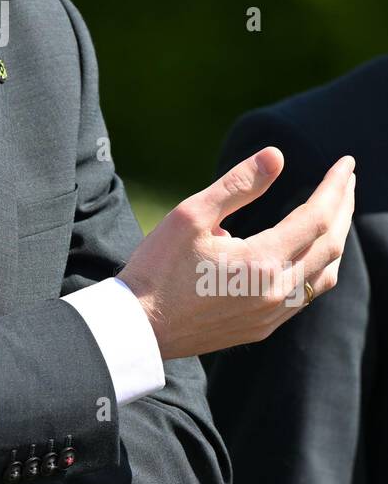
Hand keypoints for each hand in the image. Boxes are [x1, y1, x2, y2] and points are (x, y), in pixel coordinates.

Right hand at [119, 148, 355, 359]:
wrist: (138, 328)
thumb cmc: (158, 267)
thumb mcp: (191, 215)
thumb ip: (238, 185)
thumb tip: (277, 155)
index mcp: (261, 263)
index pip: (317, 217)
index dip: (334, 187)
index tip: (346, 163)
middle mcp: (276, 293)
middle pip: (329, 245)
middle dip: (342, 208)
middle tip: (346, 179)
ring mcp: (271, 316)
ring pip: (323, 275)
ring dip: (334, 240)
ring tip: (334, 212)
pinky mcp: (260, 328)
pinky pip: (305, 295)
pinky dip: (317, 266)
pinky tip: (308, 252)